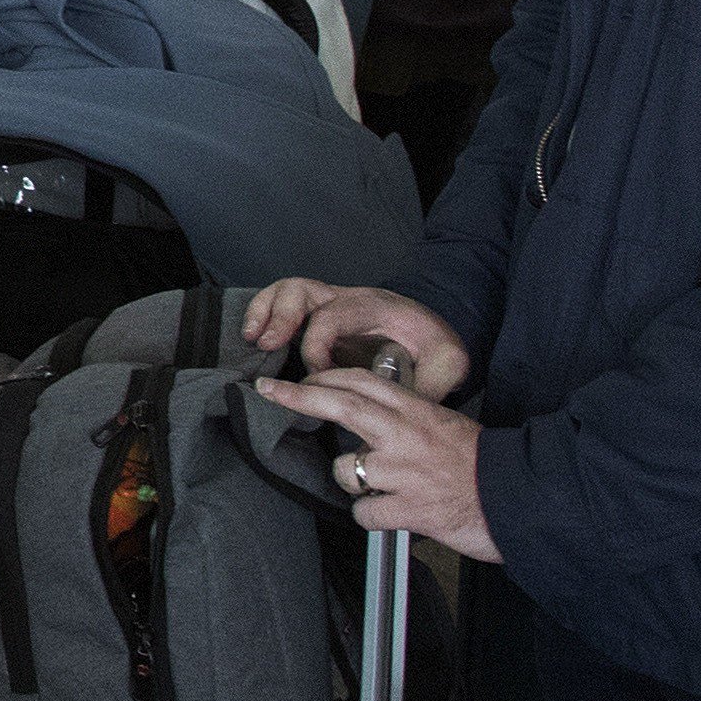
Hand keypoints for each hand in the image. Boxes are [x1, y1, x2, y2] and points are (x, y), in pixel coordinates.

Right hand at [239, 280, 470, 398]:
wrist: (436, 329)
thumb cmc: (437, 345)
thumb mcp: (448, 363)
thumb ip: (429, 384)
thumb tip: (402, 411)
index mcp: (375, 307)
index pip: (333, 318)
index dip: (316, 348)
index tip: (317, 380)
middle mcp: (348, 297)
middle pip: (303, 289)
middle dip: (281, 317)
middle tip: (266, 346)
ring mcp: (332, 301)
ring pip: (288, 289)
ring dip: (264, 310)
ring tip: (251, 340)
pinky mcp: (321, 313)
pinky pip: (284, 300)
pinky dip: (264, 312)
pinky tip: (253, 337)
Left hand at [257, 364, 496, 561]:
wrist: (523, 500)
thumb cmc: (486, 466)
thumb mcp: (447, 426)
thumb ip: (409, 420)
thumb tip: (374, 421)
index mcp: (417, 411)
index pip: (361, 382)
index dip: (324, 379)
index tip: (298, 380)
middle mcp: (404, 435)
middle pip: (341, 405)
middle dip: (299, 396)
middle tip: (269, 391)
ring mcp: (403, 472)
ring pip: (345, 470)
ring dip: (353, 481)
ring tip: (382, 488)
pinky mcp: (407, 509)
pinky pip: (364, 513)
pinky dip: (373, 516)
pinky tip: (394, 515)